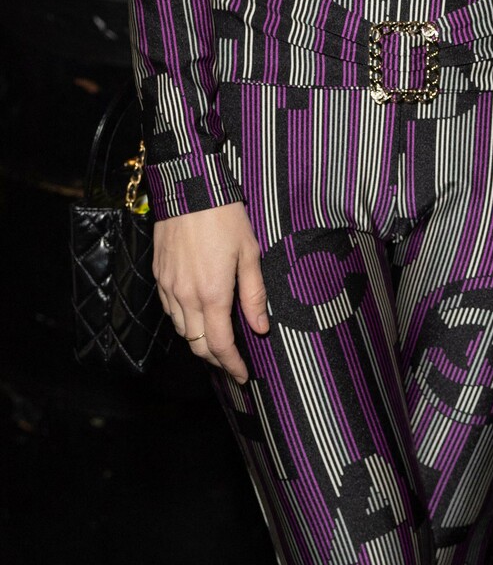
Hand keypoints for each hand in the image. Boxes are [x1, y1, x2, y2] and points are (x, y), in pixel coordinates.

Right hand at [153, 201, 269, 384]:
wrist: (190, 188)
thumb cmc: (226, 217)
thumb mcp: (250, 253)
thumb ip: (254, 294)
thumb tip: (260, 328)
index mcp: (213, 294)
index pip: (220, 345)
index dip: (231, 365)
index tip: (243, 375)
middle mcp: (186, 296)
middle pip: (197, 345)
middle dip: (216, 360)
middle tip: (232, 363)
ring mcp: (169, 287)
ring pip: (182, 330)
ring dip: (199, 341)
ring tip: (217, 342)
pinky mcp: (159, 275)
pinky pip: (170, 310)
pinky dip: (184, 321)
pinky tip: (198, 315)